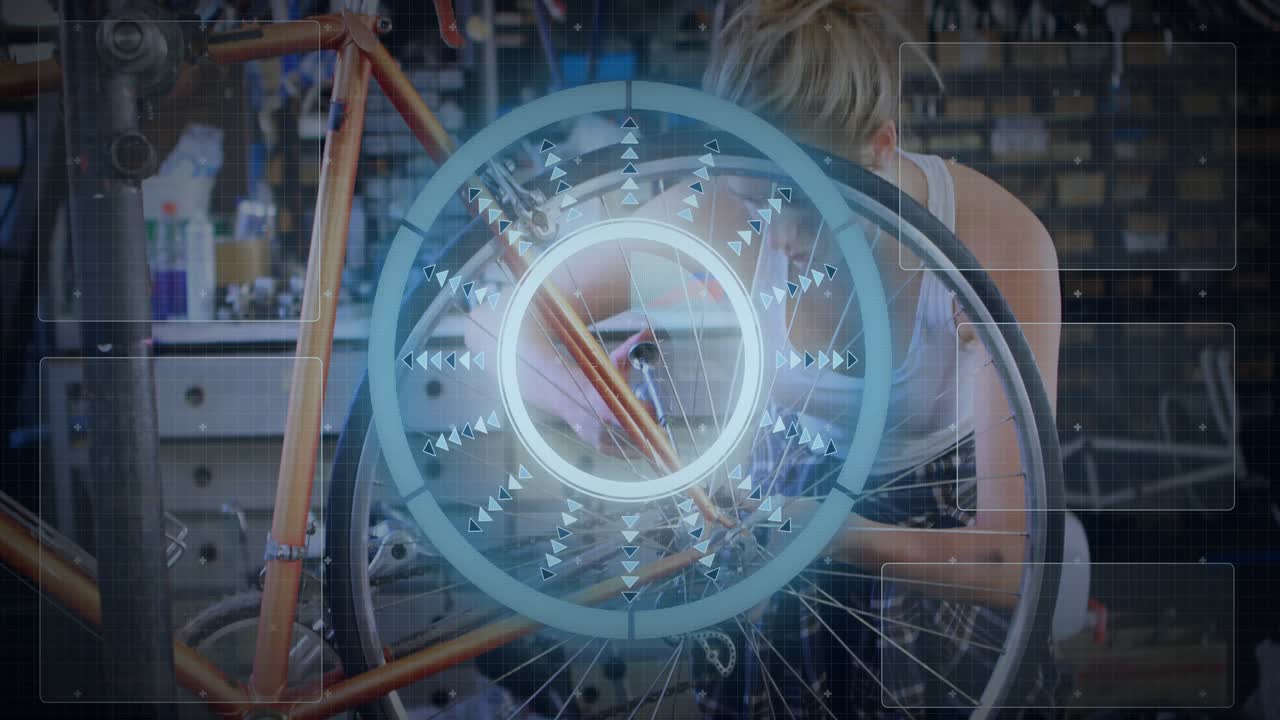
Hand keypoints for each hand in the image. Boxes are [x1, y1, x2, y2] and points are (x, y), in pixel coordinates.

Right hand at [564, 328, 657, 457]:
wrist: (561, 393)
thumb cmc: (590, 376)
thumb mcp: (609, 361)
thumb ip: (630, 348)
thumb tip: (647, 330)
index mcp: (608, 401)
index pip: (642, 413)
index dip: (654, 413)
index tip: (659, 412)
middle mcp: (603, 422)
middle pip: (640, 433)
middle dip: (653, 431)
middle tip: (664, 430)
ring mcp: (599, 436)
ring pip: (632, 447)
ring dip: (645, 443)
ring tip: (654, 438)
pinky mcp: (596, 445)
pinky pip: (622, 453)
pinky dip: (633, 449)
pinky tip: (641, 445)